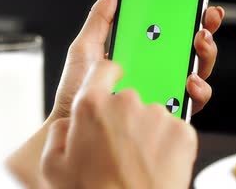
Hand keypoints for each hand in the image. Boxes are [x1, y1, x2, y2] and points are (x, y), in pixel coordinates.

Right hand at [42, 61, 197, 188]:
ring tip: (138, 161)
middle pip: (128, 97)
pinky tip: (155, 164)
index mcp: (91, 106)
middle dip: (124, 117)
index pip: (103, 69)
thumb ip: (57, 133)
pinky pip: (175, 129)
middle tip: (119, 148)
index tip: (110, 82)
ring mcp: (157, 116)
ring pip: (152, 114)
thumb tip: (67, 124)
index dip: (106, 76)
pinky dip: (168, 144)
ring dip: (147, 131)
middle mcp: (126, 103)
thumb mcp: (53, 167)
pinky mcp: (182, 132)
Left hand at [49, 0, 223, 120]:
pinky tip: (190, 80)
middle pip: (188, 47)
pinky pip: (192, 102)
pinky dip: (199, 89)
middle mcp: (154, 71)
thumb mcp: (85, 48)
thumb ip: (101, 17)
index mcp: (138, 53)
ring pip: (197, 71)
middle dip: (204, 29)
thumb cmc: (75, 93)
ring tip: (199, 42)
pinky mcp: (166, 113)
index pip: (168, 29)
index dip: (185, 13)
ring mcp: (162, 91)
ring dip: (205, 54)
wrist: (69, 128)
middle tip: (204, 17)